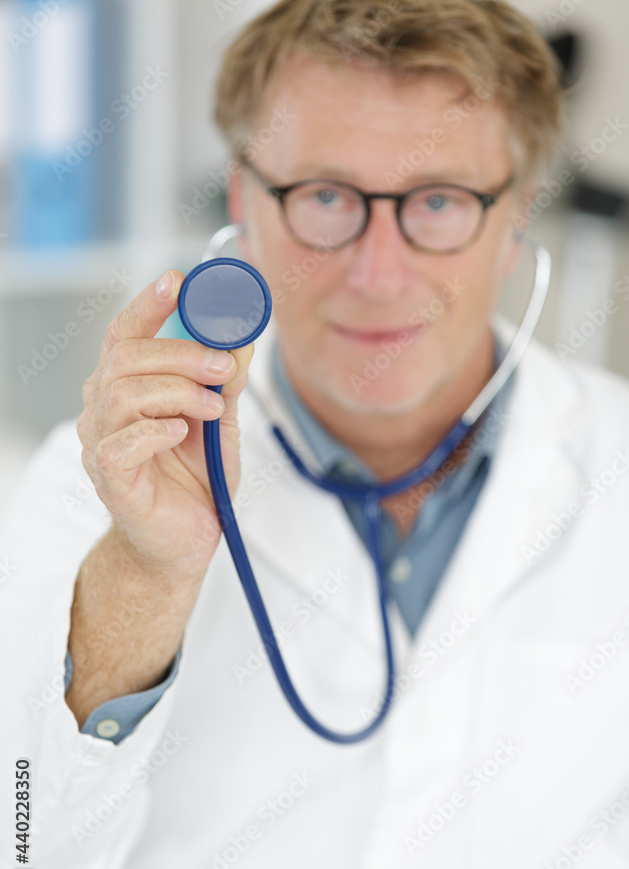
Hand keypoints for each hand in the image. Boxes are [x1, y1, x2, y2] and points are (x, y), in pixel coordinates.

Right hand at [77, 269, 252, 578]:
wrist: (186, 541)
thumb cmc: (196, 480)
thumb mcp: (220, 422)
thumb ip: (226, 382)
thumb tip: (241, 339)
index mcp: (126, 387)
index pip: (125, 333)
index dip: (148, 304)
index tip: (178, 282)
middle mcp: (104, 409)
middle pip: (127, 356)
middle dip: (182, 353)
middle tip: (223, 367)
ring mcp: (101, 443)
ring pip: (124, 393)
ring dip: (178, 391)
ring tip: (212, 409)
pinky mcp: (110, 478)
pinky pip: (122, 443)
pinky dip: (157, 431)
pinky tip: (181, 435)